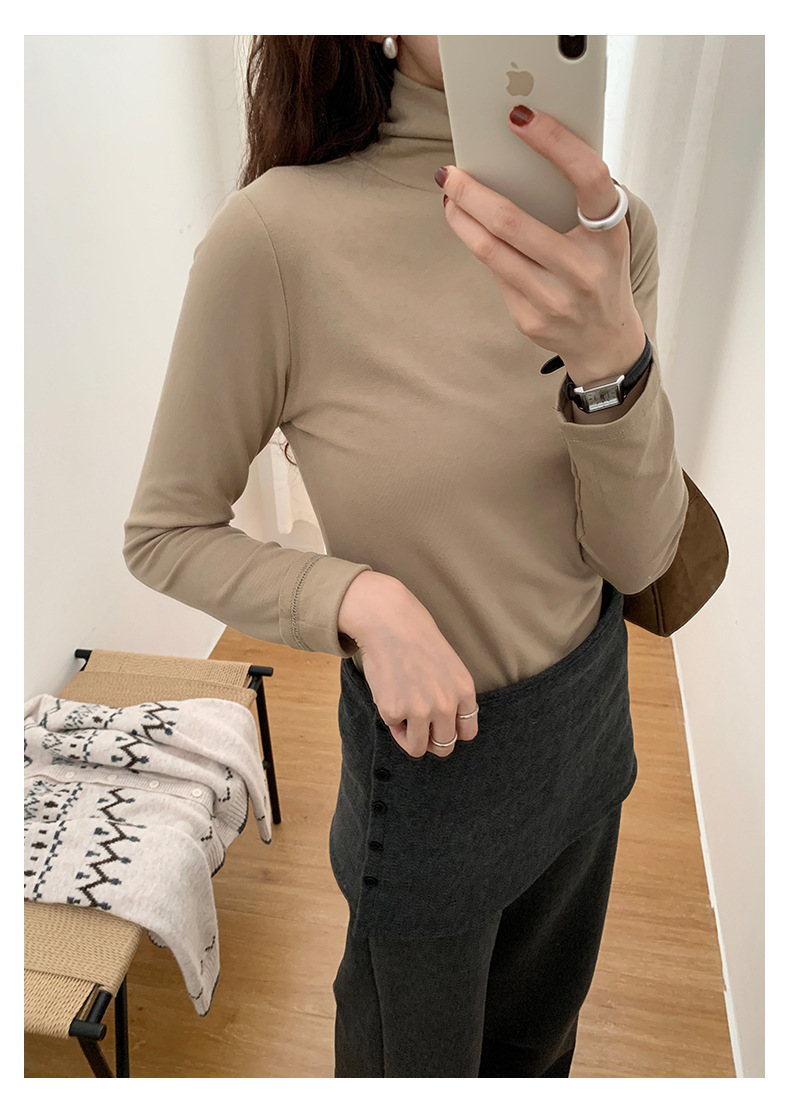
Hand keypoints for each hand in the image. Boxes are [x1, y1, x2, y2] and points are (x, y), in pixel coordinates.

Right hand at [337, 571, 478, 758]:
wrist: (389, 622)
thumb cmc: (417, 639)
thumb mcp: (449, 667)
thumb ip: (452, 696)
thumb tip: (442, 727)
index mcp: (464, 692)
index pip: (467, 733)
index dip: (452, 732)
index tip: (440, 727)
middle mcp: (446, 705)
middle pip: (445, 746)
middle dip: (431, 741)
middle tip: (418, 727)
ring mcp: (420, 711)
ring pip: (418, 748)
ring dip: (409, 737)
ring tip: (402, 716)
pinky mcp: (394, 712)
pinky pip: (394, 729)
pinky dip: (390, 717)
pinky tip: (388, 693)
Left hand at [436, 105, 645, 384]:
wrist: (605, 340)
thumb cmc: (600, 271)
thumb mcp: (605, 236)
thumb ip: (576, 201)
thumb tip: (514, 159)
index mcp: (610, 236)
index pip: (588, 177)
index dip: (555, 142)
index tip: (520, 116)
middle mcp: (584, 269)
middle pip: (512, 221)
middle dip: (471, 191)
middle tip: (449, 171)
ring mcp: (555, 299)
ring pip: (490, 249)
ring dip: (460, 217)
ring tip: (448, 196)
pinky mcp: (530, 318)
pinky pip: (494, 273)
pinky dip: (477, 245)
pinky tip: (469, 229)